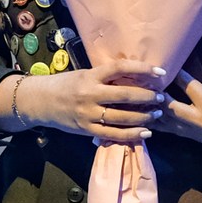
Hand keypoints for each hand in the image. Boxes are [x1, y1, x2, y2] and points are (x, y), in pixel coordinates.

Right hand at [4, 58, 165, 144]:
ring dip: (143, 117)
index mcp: (90, 75)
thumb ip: (106, 77)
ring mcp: (87, 113)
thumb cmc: (67, 85)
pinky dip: (131, 135)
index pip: (120, 68)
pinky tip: (145, 133)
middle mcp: (89, 94)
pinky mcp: (86, 129)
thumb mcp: (85, 74)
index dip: (142, 68)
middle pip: (124, 95)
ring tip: (156, 114)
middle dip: (146, 97)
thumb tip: (136, 76)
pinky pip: (113, 134)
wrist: (41, 101)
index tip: (160, 72)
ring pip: (121, 117)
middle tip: (161, 97)